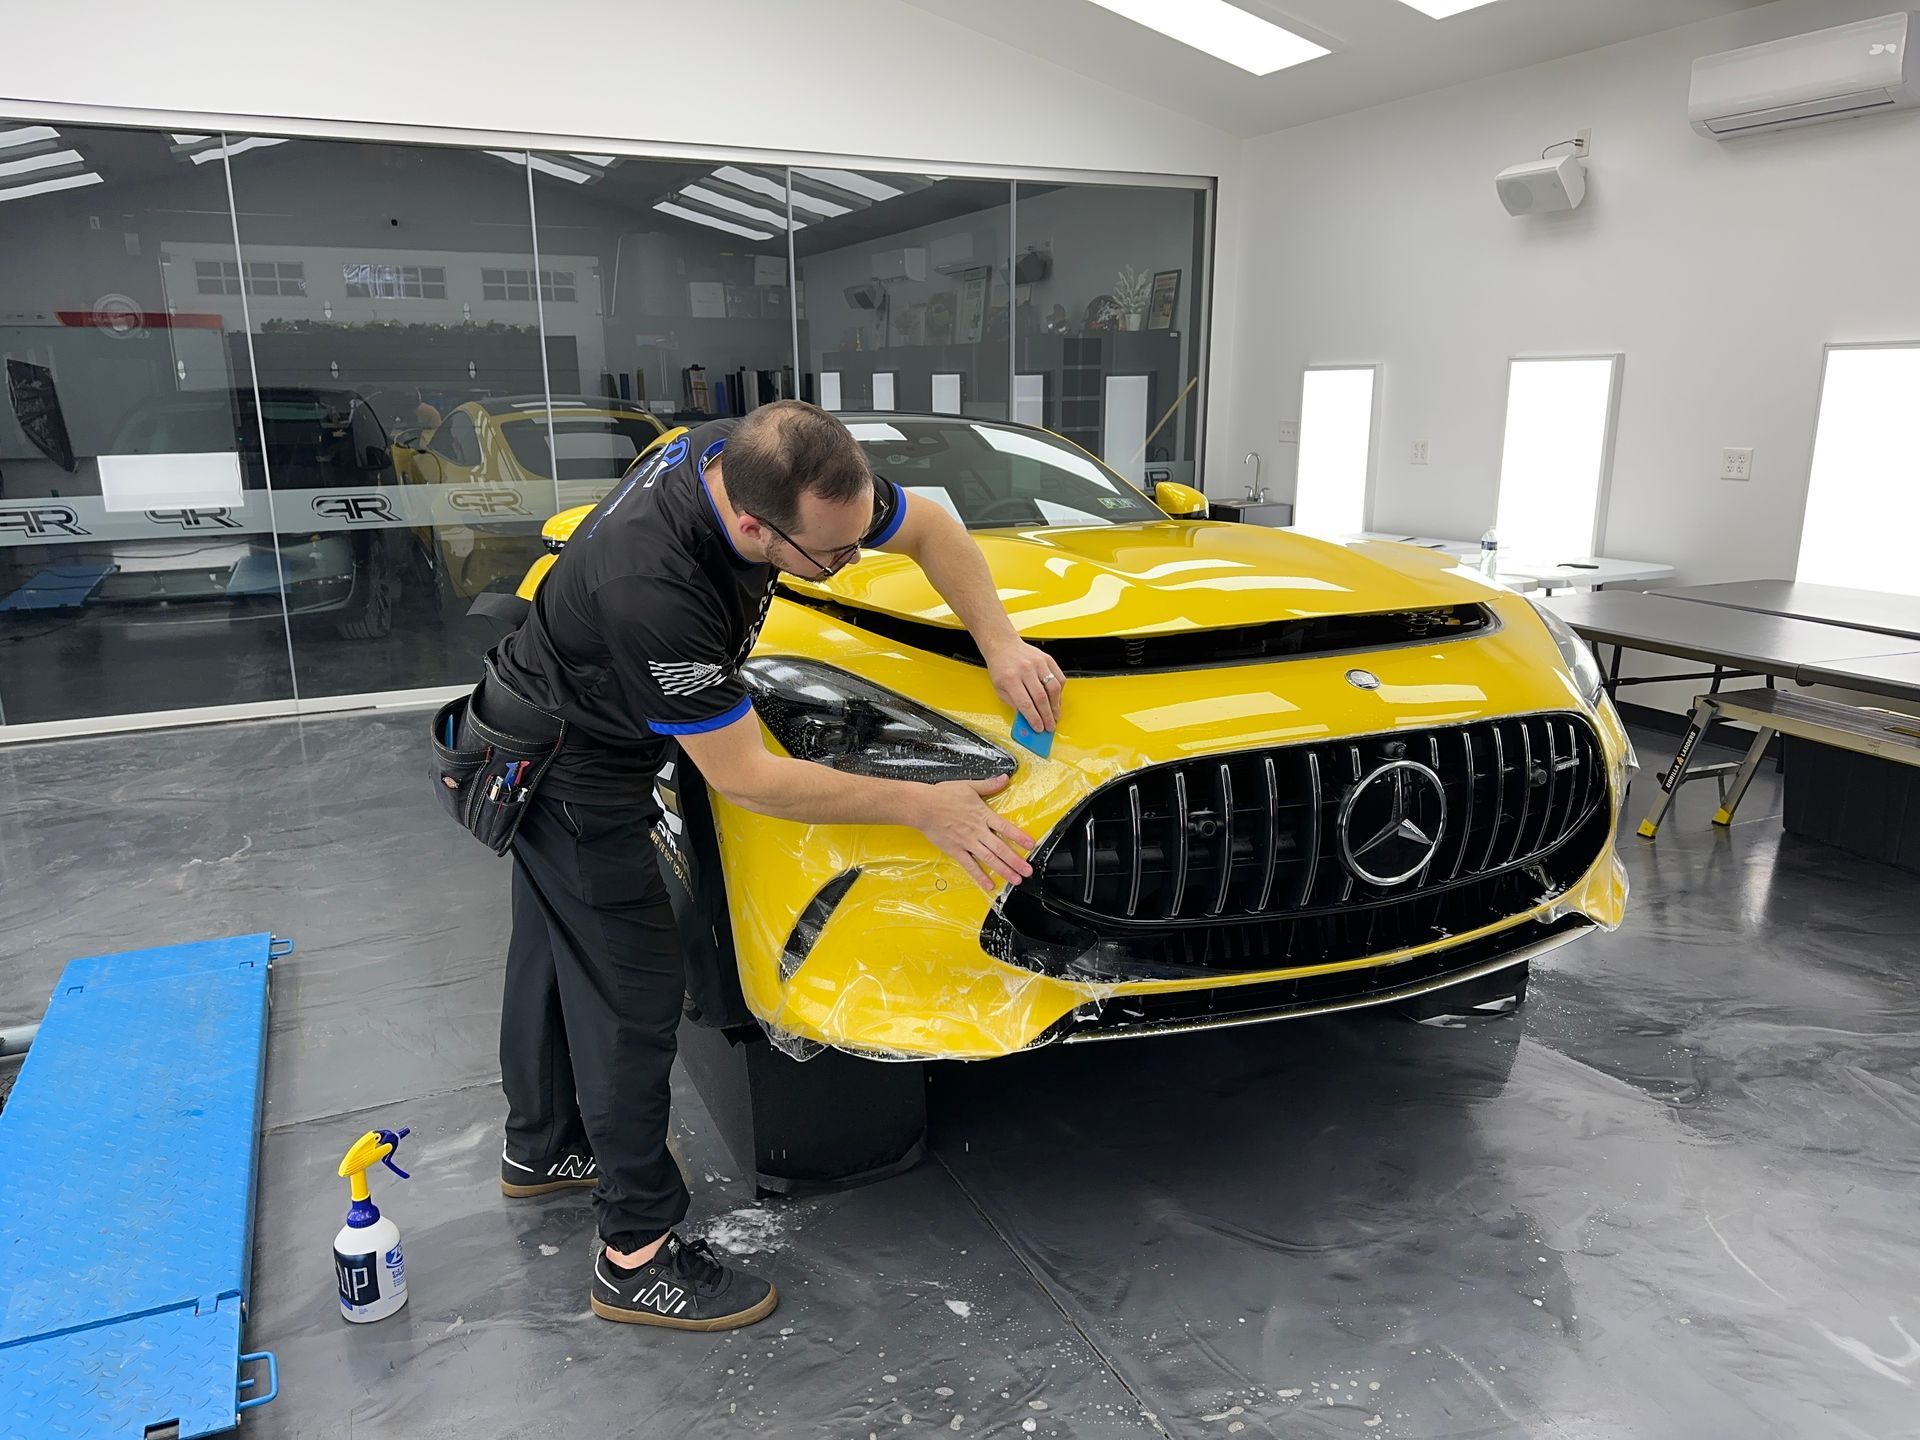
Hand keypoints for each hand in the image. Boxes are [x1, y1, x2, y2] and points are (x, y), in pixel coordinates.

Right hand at [915, 775, 1036, 892]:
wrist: (923, 806)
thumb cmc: (944, 795)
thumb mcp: (969, 786)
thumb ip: (989, 785)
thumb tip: (1005, 778)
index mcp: (982, 815)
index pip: (1005, 828)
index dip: (1019, 837)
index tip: (1030, 845)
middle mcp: (977, 831)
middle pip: (1000, 848)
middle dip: (1016, 860)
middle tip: (1027, 870)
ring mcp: (967, 842)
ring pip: (989, 859)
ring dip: (1004, 870)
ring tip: (1016, 880)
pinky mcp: (956, 851)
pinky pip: (970, 866)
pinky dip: (980, 876)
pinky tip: (990, 885)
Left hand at [985, 639, 1064, 732]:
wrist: (1004, 645)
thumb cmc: (1001, 667)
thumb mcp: (999, 688)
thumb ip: (1013, 703)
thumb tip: (1027, 719)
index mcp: (1010, 679)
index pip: (1025, 704)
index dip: (1034, 718)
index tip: (1039, 728)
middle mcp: (1025, 670)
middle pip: (1041, 698)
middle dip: (1047, 716)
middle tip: (1050, 726)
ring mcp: (1038, 663)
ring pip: (1053, 688)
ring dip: (1056, 705)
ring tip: (1056, 715)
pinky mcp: (1047, 659)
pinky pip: (1059, 677)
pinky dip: (1060, 691)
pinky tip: (1057, 699)